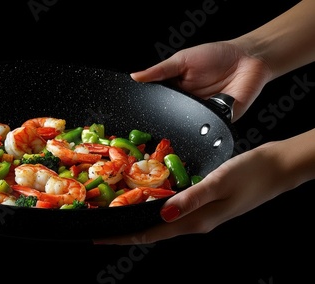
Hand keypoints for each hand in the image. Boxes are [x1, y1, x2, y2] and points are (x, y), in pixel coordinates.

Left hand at [94, 129, 314, 244]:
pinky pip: (172, 212)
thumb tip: (162, 213)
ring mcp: (201, 214)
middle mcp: (196, 222)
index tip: (100, 237)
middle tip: (101, 228)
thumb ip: (191, 198)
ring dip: (138, 221)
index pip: (151, 233)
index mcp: (196, 221)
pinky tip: (147, 203)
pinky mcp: (205, 204)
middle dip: (125, 232)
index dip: (123, 237)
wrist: (279, 168)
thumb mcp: (220, 183)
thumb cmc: (254, 173)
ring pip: (161, 223)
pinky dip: (154, 210)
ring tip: (117, 218)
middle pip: (152, 231)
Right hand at [131, 41, 271, 121]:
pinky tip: (199, 122)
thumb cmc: (216, 55)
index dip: (147, 109)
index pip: (156, 104)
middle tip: (153, 123)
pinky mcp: (219, 123)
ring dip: (183, 126)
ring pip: (186, 129)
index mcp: (174, 91)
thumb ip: (160, 71)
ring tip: (178, 120)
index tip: (134, 113)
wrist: (249, 59)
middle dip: (163, 121)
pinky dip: (203, 129)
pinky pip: (208, 131)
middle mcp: (186, 106)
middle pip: (169, 119)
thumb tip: (135, 76)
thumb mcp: (182, 60)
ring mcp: (202, 116)